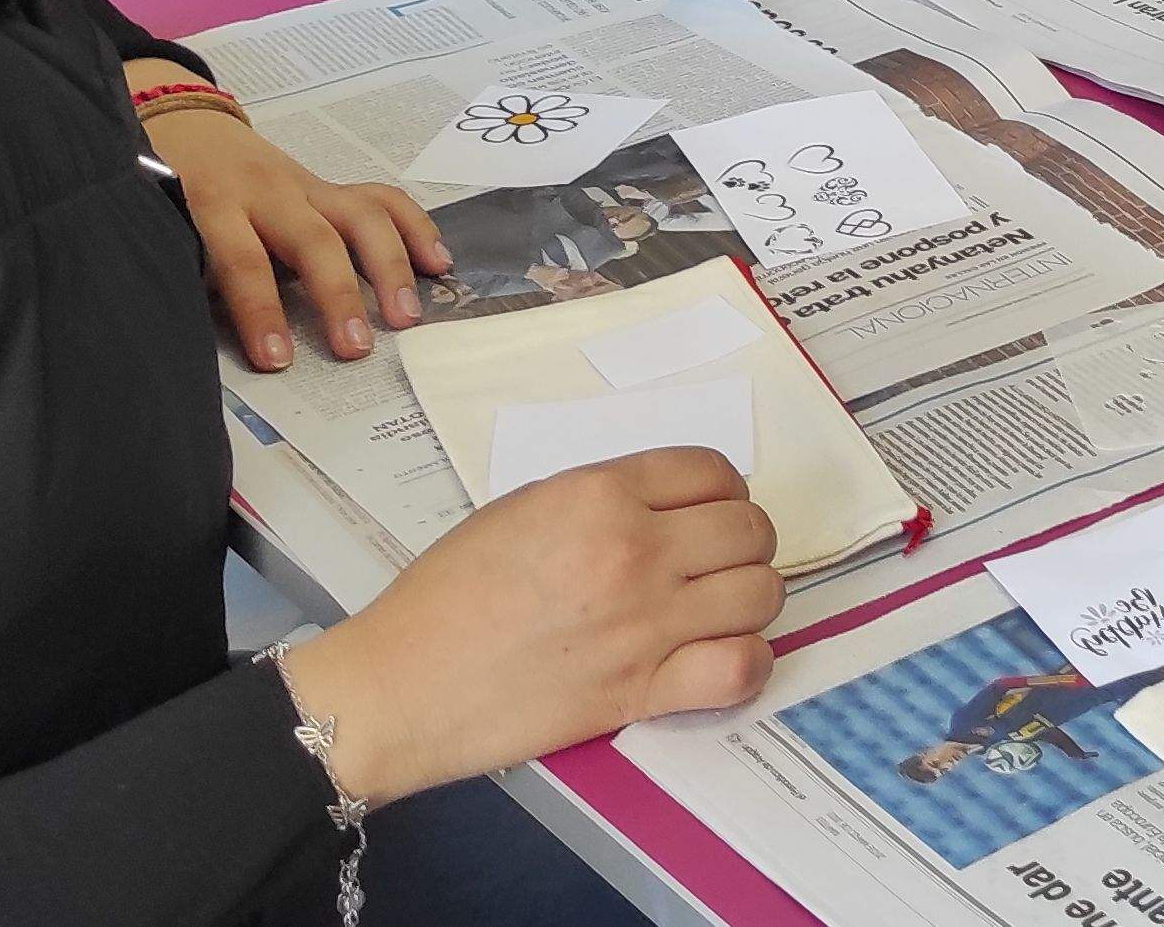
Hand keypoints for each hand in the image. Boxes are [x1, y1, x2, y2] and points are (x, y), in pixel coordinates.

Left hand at [143, 78, 448, 368]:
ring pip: (362, 215)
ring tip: (406, 315)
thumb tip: (205, 338)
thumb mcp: (169, 230)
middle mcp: (271, 191)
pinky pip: (384, 200)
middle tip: (356, 348)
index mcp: (216, 204)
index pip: (242, 260)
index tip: (277, 359)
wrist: (189, 130)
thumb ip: (194, 273)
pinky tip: (438, 264)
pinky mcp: (335, 187)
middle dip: (338, 294)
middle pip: (314, 239)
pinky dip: (416, 229)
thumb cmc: (172, 192)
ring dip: (390, 266)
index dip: (261, 311)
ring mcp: (310, 185)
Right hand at [275, 448, 781, 801]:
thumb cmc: (445, 596)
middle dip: (742, 544)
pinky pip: (742, 667)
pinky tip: (721, 659)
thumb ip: (602, 499)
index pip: (714, 471)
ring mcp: (646, 623)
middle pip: (752, 530)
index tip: (706, 513)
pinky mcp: (643, 691)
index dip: (721, 492)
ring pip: (762, 594)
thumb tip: (667, 505)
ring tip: (716, 611)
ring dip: (749, 600)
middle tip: (712, 565)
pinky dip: (747, 664)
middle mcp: (635, 550)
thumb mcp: (522, 509)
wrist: (400, 686)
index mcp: (600, 494)